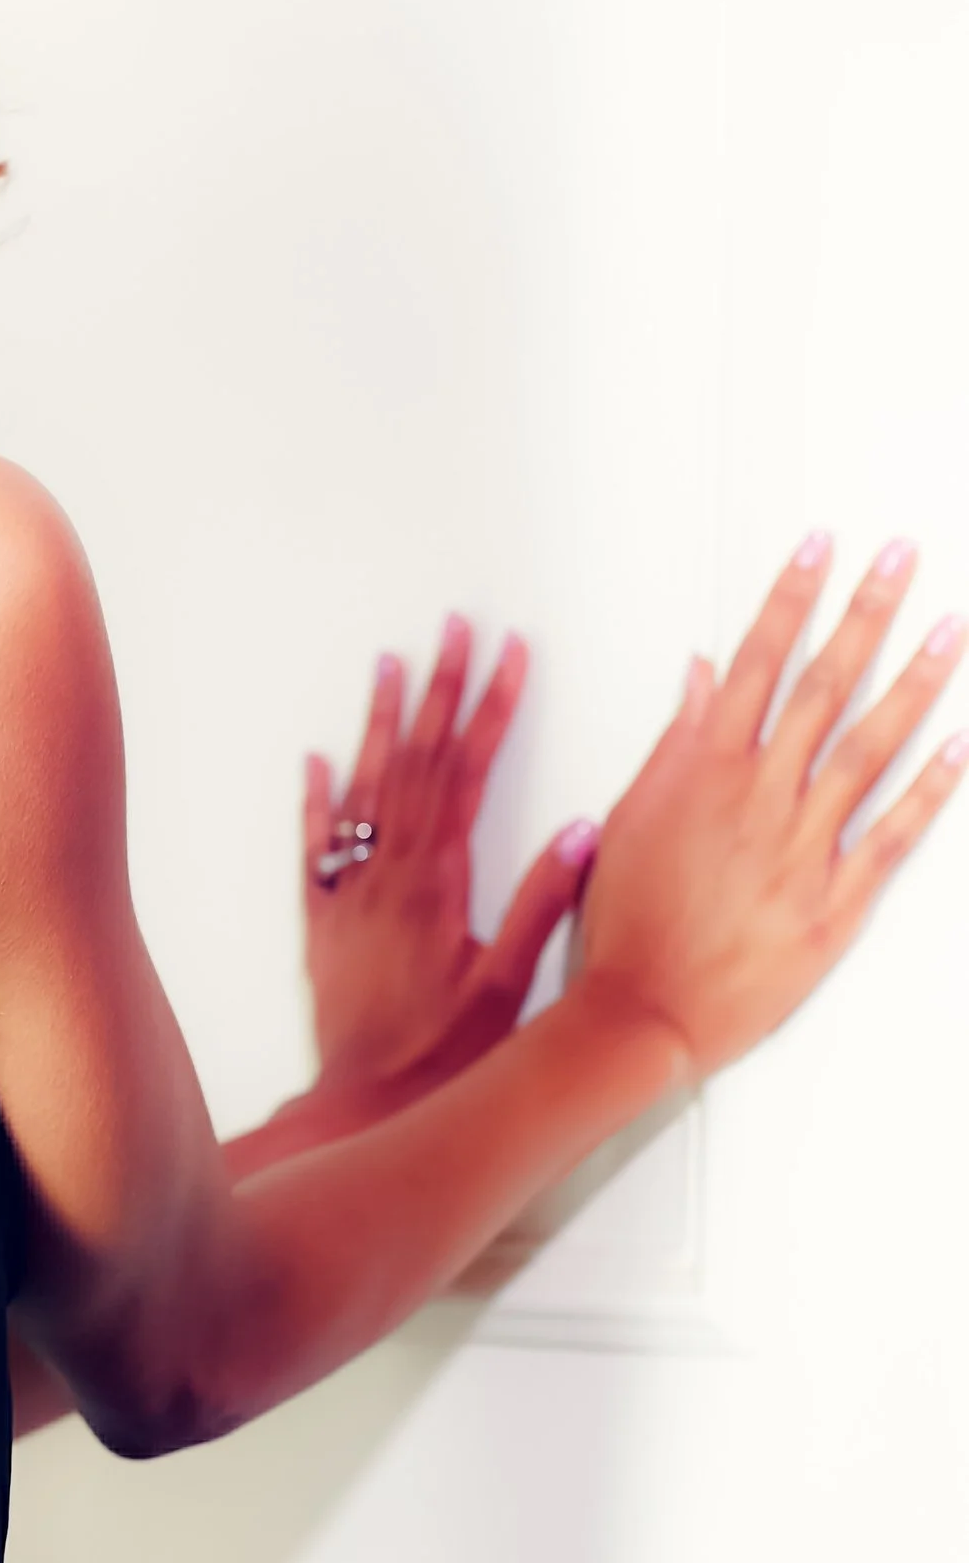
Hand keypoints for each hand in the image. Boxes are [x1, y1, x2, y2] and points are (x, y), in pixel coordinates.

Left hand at [303, 616, 596, 1096]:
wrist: (367, 1100)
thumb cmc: (444, 1053)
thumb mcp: (510, 983)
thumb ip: (544, 904)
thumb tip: (580, 832)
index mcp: (437, 882)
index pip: (468, 771)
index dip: (492, 708)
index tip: (510, 654)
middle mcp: (387, 876)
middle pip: (416, 761)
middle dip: (441, 689)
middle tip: (455, 628)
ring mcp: (350, 895)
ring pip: (366, 790)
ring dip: (381, 724)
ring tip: (391, 663)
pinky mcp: (324, 922)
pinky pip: (317, 848)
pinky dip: (319, 800)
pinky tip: (317, 761)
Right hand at [570, 534, 966, 1078]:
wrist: (645, 1014)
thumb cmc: (627, 925)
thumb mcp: (631, 819)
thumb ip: (675, 743)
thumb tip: (704, 675)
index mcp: (705, 773)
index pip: (757, 664)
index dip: (790, 599)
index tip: (821, 548)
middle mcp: (760, 799)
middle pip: (823, 688)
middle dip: (865, 615)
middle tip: (902, 560)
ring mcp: (803, 849)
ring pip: (869, 749)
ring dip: (915, 685)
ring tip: (950, 632)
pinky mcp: (834, 903)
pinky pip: (892, 837)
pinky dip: (928, 791)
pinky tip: (960, 747)